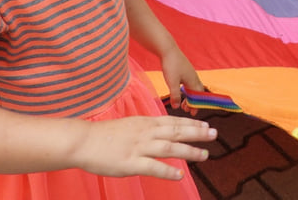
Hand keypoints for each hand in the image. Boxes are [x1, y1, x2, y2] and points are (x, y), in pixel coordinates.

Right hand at [75, 115, 216, 179]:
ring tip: (204, 155)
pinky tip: (180, 175)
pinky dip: (168, 171)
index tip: (206, 125)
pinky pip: (153, 167)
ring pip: (170, 147)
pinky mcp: (131, 163)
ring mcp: (139, 147)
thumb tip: (160, 132)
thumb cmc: (104, 135)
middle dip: (197, 133)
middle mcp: (146, 132)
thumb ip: (145, 128)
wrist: (83, 141)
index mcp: (145, 123)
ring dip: (189, 151)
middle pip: (177, 131)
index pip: (173, 122)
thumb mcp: (129, 125)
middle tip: (215, 134)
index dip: (191, 124)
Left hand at [160, 47, 202, 110]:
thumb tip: (176, 107)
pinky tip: (180, 91)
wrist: (168, 50)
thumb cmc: (171, 65)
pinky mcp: (185, 70)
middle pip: (197, 92)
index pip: (198, 97)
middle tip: (187, 110)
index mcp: (193, 81)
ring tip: (182, 103)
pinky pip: (189, 83)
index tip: (192, 114)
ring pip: (193, 87)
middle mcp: (194, 77)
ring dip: (190, 96)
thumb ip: (175, 95)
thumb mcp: (172, 82)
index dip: (196, 106)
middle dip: (194, 102)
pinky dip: (187, 90)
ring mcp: (190, 73)